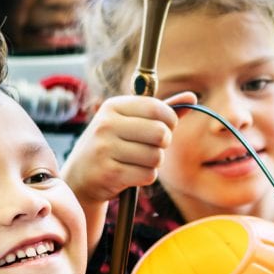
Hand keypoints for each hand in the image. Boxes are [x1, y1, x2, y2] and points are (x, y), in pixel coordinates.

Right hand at [61, 90, 196, 209]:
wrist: (81, 176)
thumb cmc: (113, 145)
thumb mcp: (131, 122)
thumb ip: (161, 110)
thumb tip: (192, 96)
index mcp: (114, 106)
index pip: (157, 108)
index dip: (170, 121)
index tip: (165, 128)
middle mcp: (107, 124)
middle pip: (160, 133)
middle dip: (163, 144)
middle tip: (151, 147)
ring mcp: (105, 148)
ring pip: (156, 157)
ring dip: (154, 163)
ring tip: (137, 161)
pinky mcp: (109, 172)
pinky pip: (147, 175)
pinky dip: (145, 177)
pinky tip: (131, 173)